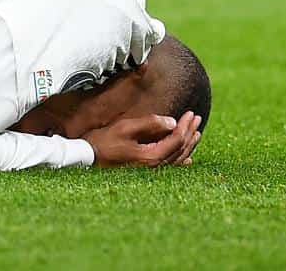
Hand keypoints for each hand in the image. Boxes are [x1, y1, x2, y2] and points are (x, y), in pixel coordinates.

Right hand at [85, 112, 201, 167]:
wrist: (89, 159)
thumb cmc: (105, 142)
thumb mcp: (126, 127)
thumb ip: (150, 123)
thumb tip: (172, 121)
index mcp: (152, 156)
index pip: (176, 139)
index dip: (185, 125)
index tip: (190, 112)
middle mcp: (155, 167)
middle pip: (180, 149)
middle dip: (190, 132)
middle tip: (196, 119)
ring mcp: (151, 171)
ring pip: (177, 158)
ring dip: (188, 145)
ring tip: (196, 133)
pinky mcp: (146, 171)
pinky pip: (170, 166)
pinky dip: (180, 160)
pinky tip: (187, 159)